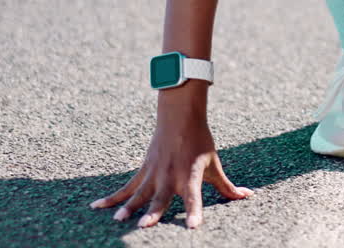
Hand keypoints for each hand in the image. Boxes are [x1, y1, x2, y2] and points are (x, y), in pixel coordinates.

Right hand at [87, 104, 252, 228]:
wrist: (180, 117)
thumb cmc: (200, 142)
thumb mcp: (215, 164)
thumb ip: (226, 186)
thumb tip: (247, 196)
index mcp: (190, 176)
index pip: (194, 198)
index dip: (195, 212)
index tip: (194, 227)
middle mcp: (170, 176)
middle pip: (161, 197)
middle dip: (153, 213)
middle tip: (144, 227)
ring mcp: (154, 173)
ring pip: (139, 193)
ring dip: (128, 206)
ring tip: (118, 220)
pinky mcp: (143, 170)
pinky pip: (126, 187)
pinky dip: (112, 197)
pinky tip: (96, 206)